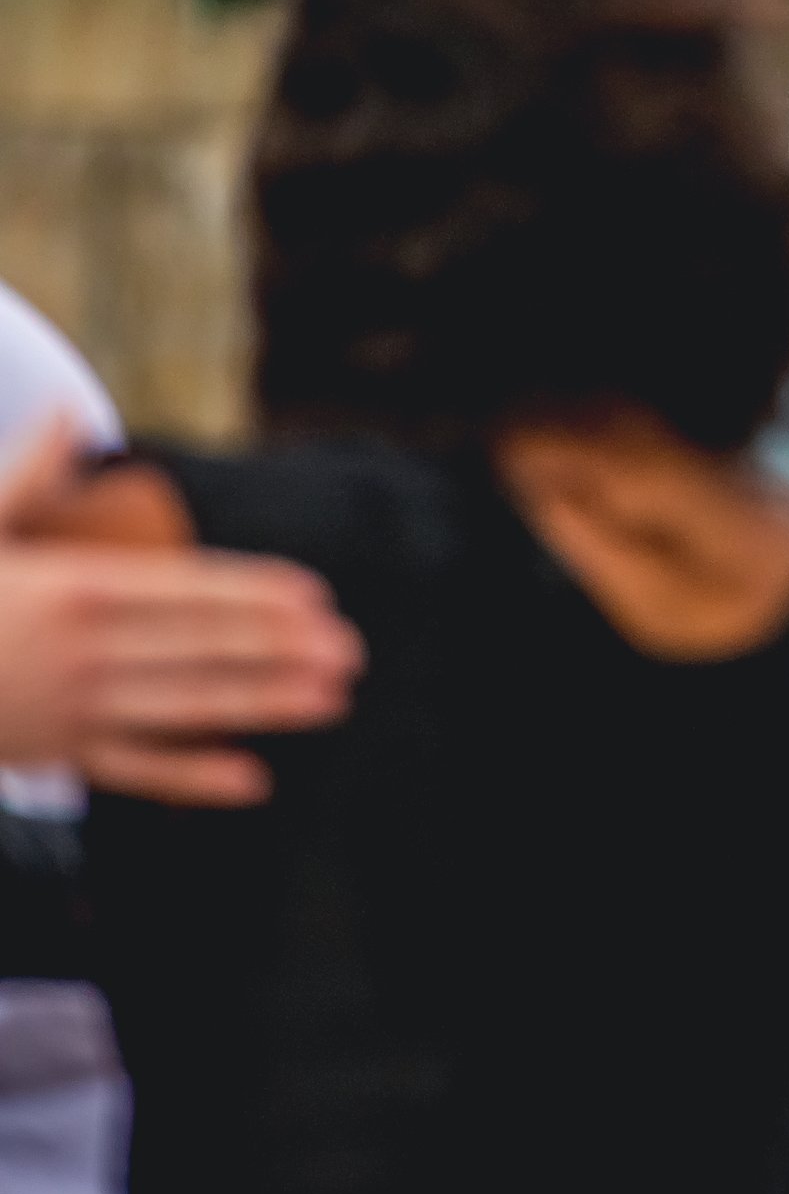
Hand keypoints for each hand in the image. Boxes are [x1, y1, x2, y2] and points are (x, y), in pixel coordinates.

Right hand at [0, 420, 363, 806]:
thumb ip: (32, 474)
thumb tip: (68, 414)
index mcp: (70, 589)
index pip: (187, 591)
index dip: (255, 597)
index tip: (314, 599)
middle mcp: (80, 653)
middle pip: (201, 651)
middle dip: (281, 651)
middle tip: (350, 651)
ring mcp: (68, 709)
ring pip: (185, 709)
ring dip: (263, 706)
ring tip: (329, 700)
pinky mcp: (52, 754)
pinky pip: (134, 770)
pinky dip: (193, 779)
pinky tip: (253, 780)